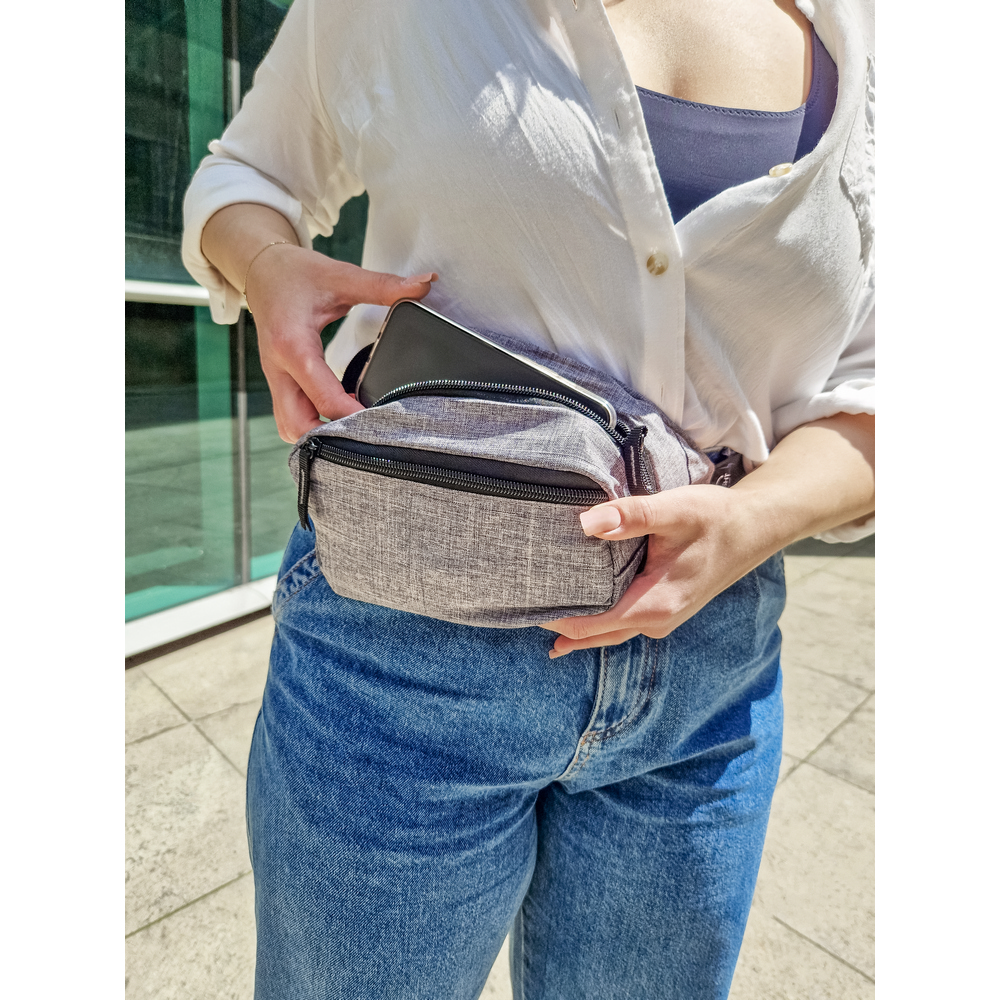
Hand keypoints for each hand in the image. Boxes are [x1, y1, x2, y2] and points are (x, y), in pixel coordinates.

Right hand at [246, 243, 436, 441]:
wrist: (262, 270)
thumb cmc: (296, 274)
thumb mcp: (342, 276)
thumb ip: (383, 285)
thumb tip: (423, 284)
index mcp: (292, 345)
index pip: (324, 398)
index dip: (354, 417)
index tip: (385, 421)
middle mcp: (278, 368)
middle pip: (297, 426)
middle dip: (332, 437)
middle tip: (368, 429)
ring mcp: (275, 379)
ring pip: (289, 427)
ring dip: (319, 435)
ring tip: (354, 425)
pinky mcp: (279, 383)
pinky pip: (290, 418)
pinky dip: (312, 425)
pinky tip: (338, 416)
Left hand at [543, 485, 770, 656]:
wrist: (755, 528)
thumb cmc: (716, 518)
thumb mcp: (675, 510)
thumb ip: (631, 516)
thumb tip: (586, 523)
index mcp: (655, 604)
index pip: (590, 624)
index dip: (554, 618)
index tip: (521, 606)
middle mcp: (656, 621)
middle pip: (593, 634)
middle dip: (557, 626)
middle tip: (515, 611)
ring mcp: (660, 619)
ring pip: (606, 631)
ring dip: (575, 626)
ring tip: (533, 615)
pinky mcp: (662, 609)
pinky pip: (619, 622)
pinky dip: (594, 620)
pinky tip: (573, 610)